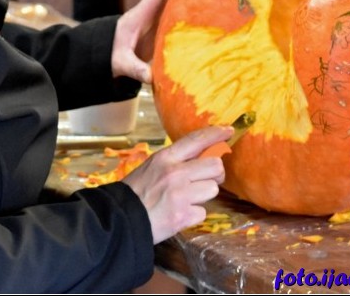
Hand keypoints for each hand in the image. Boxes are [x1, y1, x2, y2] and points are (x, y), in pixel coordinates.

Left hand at [111, 0, 192, 82]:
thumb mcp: (122, 63)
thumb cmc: (112, 57)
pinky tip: (206, 4)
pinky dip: (189, 6)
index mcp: (139, 15)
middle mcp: (149, 13)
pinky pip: (176, 13)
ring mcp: (155, 20)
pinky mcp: (160, 28)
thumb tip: (150, 76)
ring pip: (174, 0)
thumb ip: (135, 69)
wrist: (107, 57)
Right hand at [122, 125, 230, 243]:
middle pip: (215, 165)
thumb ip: (174, 162)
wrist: (120, 218)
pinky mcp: (184, 215)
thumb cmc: (135, 192)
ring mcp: (181, 194)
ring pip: (212, 189)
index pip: (195, 140)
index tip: (228, 131)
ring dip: (203, 195)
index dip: (214, 134)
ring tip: (187, 199)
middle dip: (215, 174)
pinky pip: (203, 212)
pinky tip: (180, 214)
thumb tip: (200, 157)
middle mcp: (175, 173)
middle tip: (207, 179)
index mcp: (165, 158)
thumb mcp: (151, 167)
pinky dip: (194, 214)